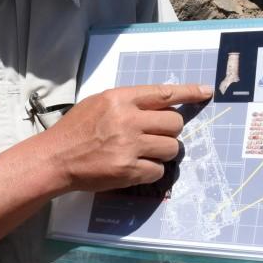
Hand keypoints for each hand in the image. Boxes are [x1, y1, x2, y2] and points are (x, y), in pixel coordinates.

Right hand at [41, 83, 212, 192]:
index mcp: (120, 98)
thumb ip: (128, 102)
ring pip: (171, 148)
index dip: (189, 92)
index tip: (206, 92)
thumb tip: (160, 106)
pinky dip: (152, 170)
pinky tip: (136, 167)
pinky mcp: (129, 170)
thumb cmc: (76, 129)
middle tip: (157, 135)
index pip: (163, 93)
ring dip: (163, 151)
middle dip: (171, 130)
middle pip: (174, 123)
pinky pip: (158, 170)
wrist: (56, 158)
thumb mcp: (99, 103)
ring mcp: (129, 146)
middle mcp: (127, 119)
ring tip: (145, 152)